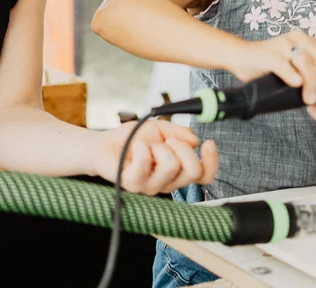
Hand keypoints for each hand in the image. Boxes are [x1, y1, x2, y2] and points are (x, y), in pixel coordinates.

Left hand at [93, 120, 217, 195]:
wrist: (103, 144)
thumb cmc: (132, 139)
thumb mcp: (161, 129)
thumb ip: (180, 132)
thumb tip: (195, 140)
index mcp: (176, 172)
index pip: (204, 176)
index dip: (212, 161)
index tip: (208, 143)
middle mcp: (166, 183)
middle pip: (193, 171)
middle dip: (183, 148)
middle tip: (168, 140)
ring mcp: (149, 186)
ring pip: (172, 166)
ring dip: (160, 146)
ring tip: (147, 145)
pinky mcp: (132, 183)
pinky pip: (146, 162)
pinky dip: (141, 146)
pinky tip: (135, 146)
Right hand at [229, 31, 315, 124]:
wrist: (243, 60)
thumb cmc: (272, 71)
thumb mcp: (297, 86)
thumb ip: (313, 100)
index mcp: (310, 44)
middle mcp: (300, 40)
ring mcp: (284, 44)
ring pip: (307, 60)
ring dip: (312, 82)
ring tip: (308, 98)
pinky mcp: (269, 54)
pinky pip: (285, 63)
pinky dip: (292, 75)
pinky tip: (295, 84)